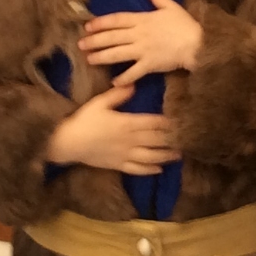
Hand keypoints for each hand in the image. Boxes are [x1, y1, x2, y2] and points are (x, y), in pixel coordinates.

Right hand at [47, 83, 179, 175]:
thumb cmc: (83, 120)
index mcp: (127, 123)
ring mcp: (125, 155)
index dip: (170, 122)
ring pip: (151, 157)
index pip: (154, 123)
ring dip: (166, 156)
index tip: (183, 121)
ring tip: (179, 155)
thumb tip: (133, 85)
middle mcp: (130, 140)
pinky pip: (137, 170)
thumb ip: (117, 94)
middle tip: (189, 139)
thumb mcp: (99, 103)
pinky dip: (149, 170)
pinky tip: (159, 170)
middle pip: (156, 140)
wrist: (67, 142)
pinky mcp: (118, 165)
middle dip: (173, 139)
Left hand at [78, 0, 203, 86]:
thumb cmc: (185, 25)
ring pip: (117, 54)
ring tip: (89, 60)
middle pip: (112, 37)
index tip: (87, 26)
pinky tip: (114, 81)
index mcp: (143, 20)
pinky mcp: (150, 65)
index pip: (117, 20)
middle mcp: (139, 35)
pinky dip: (124, 77)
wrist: (198, 44)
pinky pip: (133, 72)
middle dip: (95, 41)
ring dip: (102, 57)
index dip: (101, 22)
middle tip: (80, 45)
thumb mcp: (171, 7)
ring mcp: (143, 50)